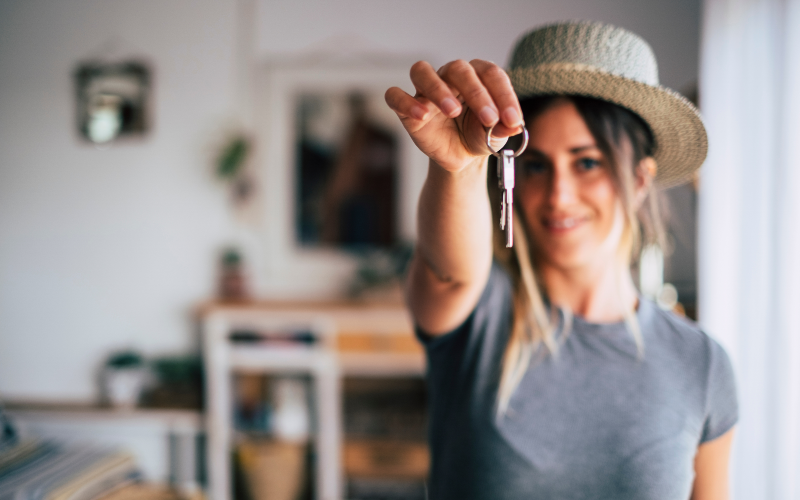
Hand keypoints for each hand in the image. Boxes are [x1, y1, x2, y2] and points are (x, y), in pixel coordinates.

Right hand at [385, 59, 523, 172]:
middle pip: (459, 69)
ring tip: (453, 111)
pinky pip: (395, 96)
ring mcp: (426, 90)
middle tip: (489, 119)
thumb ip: (503, 129)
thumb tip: (513, 127)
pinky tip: (423, 115)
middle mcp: (450, 75)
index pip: (491, 74)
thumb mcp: (495, 136)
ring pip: (422, 71)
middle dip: (477, 93)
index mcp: (477, 75)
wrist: (459, 155)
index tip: (512, 120)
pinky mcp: (407, 108)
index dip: (504, 96)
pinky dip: (406, 103)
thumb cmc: (477, 135)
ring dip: (438, 88)